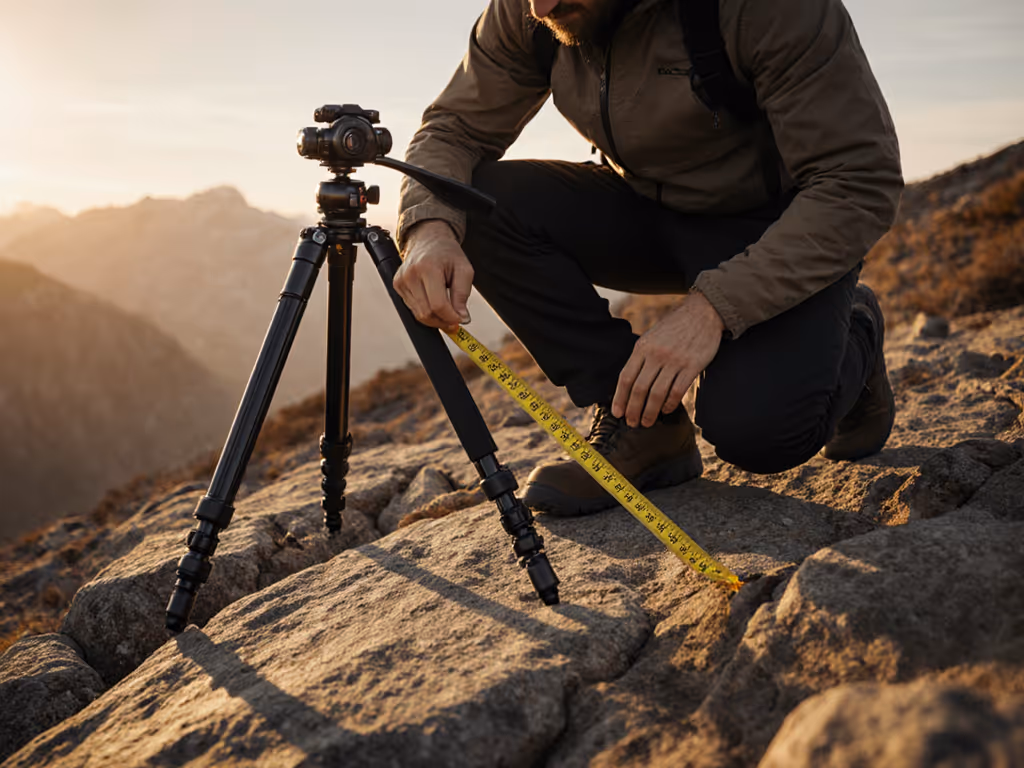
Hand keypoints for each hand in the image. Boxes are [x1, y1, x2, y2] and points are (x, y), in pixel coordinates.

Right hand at [394, 220, 473, 333]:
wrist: (429, 240)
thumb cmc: (447, 253)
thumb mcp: (464, 270)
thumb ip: (463, 295)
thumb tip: (461, 318)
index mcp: (428, 268)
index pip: (438, 305)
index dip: (451, 318)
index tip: (461, 320)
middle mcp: (411, 275)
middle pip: (426, 313)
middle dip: (443, 321)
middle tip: (456, 320)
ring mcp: (401, 281)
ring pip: (418, 314)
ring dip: (435, 318)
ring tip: (447, 310)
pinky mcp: (397, 285)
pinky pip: (412, 308)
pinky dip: (426, 310)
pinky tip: (434, 302)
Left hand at [612, 292, 725, 427]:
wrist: (702, 313)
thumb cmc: (674, 327)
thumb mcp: (651, 337)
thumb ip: (641, 356)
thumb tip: (630, 383)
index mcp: (642, 347)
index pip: (626, 378)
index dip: (620, 398)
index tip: (617, 413)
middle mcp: (656, 355)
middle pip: (639, 389)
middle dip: (633, 410)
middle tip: (632, 423)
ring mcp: (674, 361)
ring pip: (657, 393)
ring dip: (650, 412)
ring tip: (647, 422)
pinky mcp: (692, 366)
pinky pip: (677, 390)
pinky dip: (670, 403)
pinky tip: (666, 410)